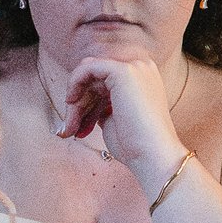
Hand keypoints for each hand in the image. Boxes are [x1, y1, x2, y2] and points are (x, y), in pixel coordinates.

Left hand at [60, 56, 186, 183]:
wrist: (152, 155)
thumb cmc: (134, 143)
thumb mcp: (113, 116)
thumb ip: (101, 102)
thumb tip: (79, 98)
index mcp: (142, 78)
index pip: (103, 78)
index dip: (86, 99)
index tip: (76, 123)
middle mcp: (141, 67)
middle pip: (94, 76)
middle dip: (78, 102)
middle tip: (69, 128)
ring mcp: (134, 67)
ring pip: (88, 73)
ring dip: (75, 101)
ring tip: (71, 127)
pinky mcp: (123, 71)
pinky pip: (87, 67)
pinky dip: (73, 84)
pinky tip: (72, 103)